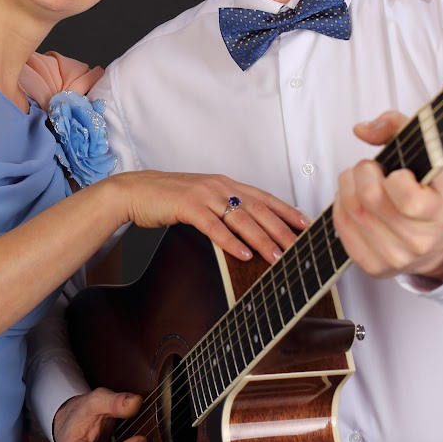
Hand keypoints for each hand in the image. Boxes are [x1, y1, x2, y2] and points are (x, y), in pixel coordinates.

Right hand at [113, 170, 309, 263]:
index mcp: (226, 184)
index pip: (264, 198)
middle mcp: (220, 186)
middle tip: (298, 249)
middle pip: (259, 209)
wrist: (136, 190)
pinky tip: (242, 254)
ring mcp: (204, 195)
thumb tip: (249, 229)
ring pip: (240, 218)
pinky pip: (213, 226)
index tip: (306, 226)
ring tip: (276, 257)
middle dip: (282, 230)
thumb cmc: (169, 197)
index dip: (287, 212)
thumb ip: (225, 209)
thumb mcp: (204, 199)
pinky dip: (229, 241)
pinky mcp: (187, 206)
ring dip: (261, 239)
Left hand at [332, 111, 442, 280]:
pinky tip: (355, 200)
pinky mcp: (371, 266)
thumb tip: (362, 129)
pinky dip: (341, 205)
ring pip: (350, 210)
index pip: (406, 196)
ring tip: (362, 182)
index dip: (394, 176)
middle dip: (362, 172)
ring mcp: (393, 258)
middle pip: (368, 199)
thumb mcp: (426, 156)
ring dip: (347, 186)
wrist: (435, 240)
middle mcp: (417, 242)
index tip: (398, 173)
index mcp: (438, 214)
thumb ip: (397, 127)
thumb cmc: (429, 194)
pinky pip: (340, 226)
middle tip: (372, 169)